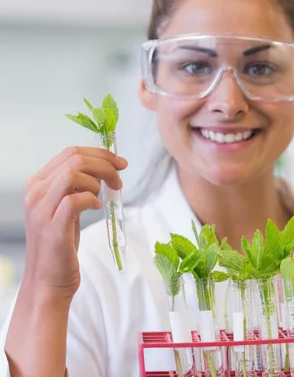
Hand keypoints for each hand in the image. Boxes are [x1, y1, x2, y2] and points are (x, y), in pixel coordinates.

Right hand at [21, 146, 127, 298]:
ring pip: (74, 174)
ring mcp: (41, 210)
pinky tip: (97, 209)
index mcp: (37, 184)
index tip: (119, 163)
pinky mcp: (53, 227)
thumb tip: (105, 167)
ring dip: (99, 181)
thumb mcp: (65, 209)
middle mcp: (35, 193)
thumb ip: (77, 187)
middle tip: (119, 179)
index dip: (100, 154)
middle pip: (74, 158)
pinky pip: (76, 200)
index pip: (70, 152)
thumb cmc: (60, 244)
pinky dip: (92, 200)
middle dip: (105, 164)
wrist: (48, 280)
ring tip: (105, 197)